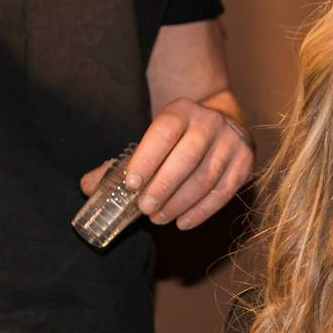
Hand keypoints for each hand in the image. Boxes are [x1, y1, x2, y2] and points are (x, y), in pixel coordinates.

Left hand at [80, 97, 253, 230]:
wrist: (224, 124)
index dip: (147, 159)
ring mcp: (231, 143)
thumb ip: (119, 163)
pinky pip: (223, 192)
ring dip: (180, 203)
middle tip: (145, 209)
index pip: (164, 133)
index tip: (131, 185)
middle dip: (163, 187)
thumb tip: (88, 187)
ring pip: (206, 178)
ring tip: (160, 218)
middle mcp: (210, 123)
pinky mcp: (244, 164)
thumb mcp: (152, 139)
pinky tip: (182, 222)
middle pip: (187, 158)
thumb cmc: (177, 139)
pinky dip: (202, 211)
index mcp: (182, 111)